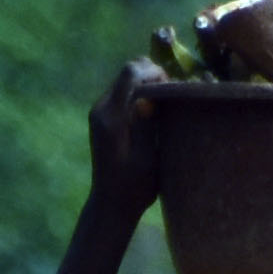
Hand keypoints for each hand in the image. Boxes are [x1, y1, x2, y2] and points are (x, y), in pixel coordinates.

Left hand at [85, 56, 167, 218]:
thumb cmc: (134, 186)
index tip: (172, 86)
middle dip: (151, 75)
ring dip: (146, 84)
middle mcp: (101, 108)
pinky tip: (154, 109)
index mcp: (112, 117)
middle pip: (127, 72)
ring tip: (165, 102)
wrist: (111, 202)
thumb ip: (147, 125)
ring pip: (126, 80)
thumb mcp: (146, 158)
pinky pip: (123, 93)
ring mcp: (100, 111)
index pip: (130, 74)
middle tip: (171, 94)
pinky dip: (140, 93)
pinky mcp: (103, 117)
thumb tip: (149, 97)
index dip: (154, 71)